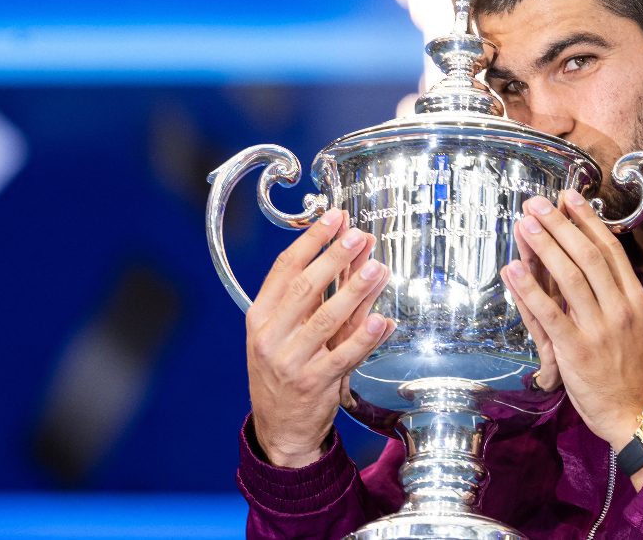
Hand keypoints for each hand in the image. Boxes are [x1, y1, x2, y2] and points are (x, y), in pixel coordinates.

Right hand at [246, 208, 395, 467]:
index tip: (334, 217)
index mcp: (260, 317)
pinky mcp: (313, 384)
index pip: (284, 269)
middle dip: (335, 258)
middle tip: (360, 236)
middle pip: (305, 288)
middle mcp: (270, 336)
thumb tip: (346, 253)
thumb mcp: (285, 330)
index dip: (311, 240)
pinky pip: (344, 356)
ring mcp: (290, 361)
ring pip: (326, 320)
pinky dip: (365, 338)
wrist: (279, 426)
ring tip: (378, 269)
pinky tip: (383, 320)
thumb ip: (313, 296)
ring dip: (355, 292)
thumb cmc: (286, 368)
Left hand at [500, 191, 642, 448]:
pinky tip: (512, 269)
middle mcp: (619, 308)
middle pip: (587, 255)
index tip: (570, 199)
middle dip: (560, 224)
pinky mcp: (576, 350)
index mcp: (636, 301)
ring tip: (524, 224)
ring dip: (543, 245)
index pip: (610, 251)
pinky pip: (548, 313)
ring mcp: (598, 328)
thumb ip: (632, 303)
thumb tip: (620, 279)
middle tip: (537, 203)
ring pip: (569, 276)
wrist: (637, 415)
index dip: (587, 221)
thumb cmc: (639, 375)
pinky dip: (529, 289)